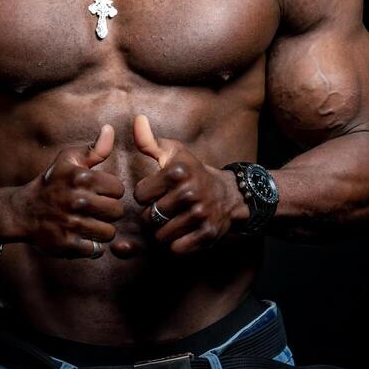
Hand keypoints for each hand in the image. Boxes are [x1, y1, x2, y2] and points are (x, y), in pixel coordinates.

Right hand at [12, 124, 124, 258]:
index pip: (118, 189)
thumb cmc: (51, 183)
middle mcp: (77, 200)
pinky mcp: (67, 245)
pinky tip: (83, 237)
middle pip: (117, 212)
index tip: (99, 193)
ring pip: (109, 232)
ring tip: (90, 224)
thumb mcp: (68, 160)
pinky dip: (92, 247)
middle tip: (95, 210)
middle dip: (109, 212)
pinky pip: (96, 250)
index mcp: (81, 178)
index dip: (111, 192)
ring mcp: (71, 224)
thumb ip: (94, 149)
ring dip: (102, 230)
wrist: (23, 211)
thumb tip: (110, 130)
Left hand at [132, 114, 233, 254]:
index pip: (140, 195)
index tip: (157, 192)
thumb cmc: (193, 173)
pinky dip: (177, 245)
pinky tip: (184, 233)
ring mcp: (200, 214)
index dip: (146, 196)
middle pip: (148, 218)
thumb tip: (137, 119)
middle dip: (152, 217)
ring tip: (173, 221)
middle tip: (165, 209)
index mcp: (177, 171)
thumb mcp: (173, 154)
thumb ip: (149, 141)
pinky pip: (177, 249)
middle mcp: (190, 192)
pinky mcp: (208, 234)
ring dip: (163, 232)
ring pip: (161, 236)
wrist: (231, 195)